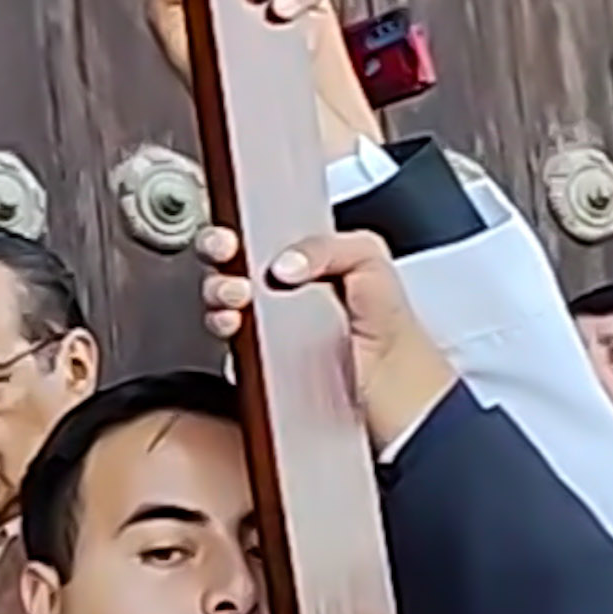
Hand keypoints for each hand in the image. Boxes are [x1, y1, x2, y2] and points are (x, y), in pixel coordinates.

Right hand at [194, 225, 453, 450]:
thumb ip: (325, 244)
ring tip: (239, 294)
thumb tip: (280, 263)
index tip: (236, 231)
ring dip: (218, 291)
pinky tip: (237, 323)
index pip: (259, 234)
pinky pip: (227, 341)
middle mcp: (281, 290)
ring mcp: (266, 326)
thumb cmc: (388, 325)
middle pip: (230, 262)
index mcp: (305, 259)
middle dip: (218, 252)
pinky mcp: (258, 361)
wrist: (394, 384)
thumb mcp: (368, 257)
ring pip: (221, 299)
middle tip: (227, 253)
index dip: (240, 228)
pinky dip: (223, 328)